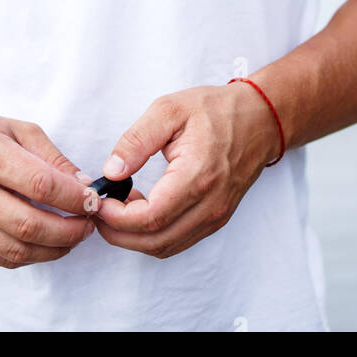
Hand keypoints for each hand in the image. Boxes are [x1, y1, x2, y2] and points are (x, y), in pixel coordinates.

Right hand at [0, 103, 100, 268]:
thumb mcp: (15, 128)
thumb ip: (51, 157)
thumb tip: (82, 185)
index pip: (40, 185)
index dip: (73, 197)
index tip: (93, 200)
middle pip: (30, 224)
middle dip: (70, 230)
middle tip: (90, 224)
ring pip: (18, 250)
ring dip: (54, 249)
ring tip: (73, 237)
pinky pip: (1, 258)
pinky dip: (31, 256)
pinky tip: (46, 244)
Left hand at [92, 82, 280, 258]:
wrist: (258, 119)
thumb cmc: (216, 110)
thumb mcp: (169, 110)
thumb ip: (137, 140)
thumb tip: (110, 171)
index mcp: (198, 176)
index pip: (150, 218)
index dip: (117, 218)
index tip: (98, 201)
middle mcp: (210, 204)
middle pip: (156, 242)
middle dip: (119, 234)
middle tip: (99, 212)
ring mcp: (216, 216)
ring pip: (167, 247)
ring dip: (135, 238)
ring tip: (116, 210)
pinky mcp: (216, 218)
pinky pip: (179, 240)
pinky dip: (154, 235)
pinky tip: (140, 210)